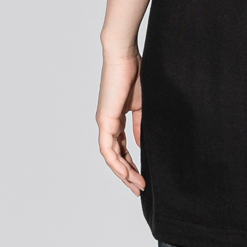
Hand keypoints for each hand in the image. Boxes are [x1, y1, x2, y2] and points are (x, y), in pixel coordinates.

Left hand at [96, 47, 145, 195]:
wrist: (124, 56)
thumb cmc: (135, 73)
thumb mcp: (142, 105)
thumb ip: (140, 125)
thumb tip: (140, 143)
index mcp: (116, 118)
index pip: (122, 147)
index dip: (131, 164)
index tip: (141, 177)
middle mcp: (107, 123)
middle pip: (115, 156)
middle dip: (127, 175)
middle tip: (138, 189)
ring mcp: (104, 123)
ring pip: (111, 157)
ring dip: (123, 173)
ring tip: (136, 186)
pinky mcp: (105, 120)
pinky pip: (108, 149)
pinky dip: (116, 163)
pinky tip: (126, 174)